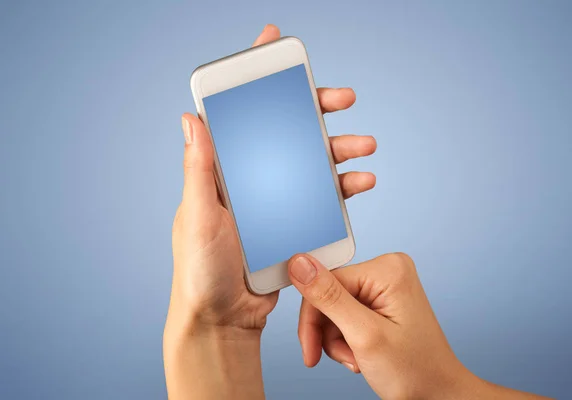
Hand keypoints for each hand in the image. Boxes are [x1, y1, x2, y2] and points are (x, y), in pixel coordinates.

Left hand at [167, 24, 376, 333]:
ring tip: (366, 144)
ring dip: (340, 149)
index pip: (242, 115)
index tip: (274, 45)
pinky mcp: (296, 224)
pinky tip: (361, 182)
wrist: (224, 319)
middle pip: (288, 132)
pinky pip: (325, 198)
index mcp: (224, 170)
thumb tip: (191, 118)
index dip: (257, 80)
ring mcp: (277, 200)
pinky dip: (345, 187)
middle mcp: (252, 178)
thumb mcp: (196, 215)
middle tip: (343, 97)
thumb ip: (199, 169)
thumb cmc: (200, 270)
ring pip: (313, 163)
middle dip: (315, 110)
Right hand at [288, 253, 550, 399]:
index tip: (310, 349)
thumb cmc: (416, 370)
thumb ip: (328, 297)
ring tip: (356, 358)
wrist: (437, 394)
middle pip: (328, 293)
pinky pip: (345, 313)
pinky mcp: (381, 299)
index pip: (325, 281)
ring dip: (337, 338)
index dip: (312, 317)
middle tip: (343, 356)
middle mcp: (386, 270)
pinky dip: (346, 338)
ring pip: (334, 306)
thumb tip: (298, 262)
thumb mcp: (364, 335)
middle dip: (328, 331)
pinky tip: (360, 353)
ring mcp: (385, 285)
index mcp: (386, 269)